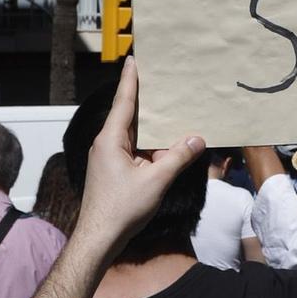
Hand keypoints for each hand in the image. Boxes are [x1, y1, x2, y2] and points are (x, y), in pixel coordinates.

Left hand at [77, 59, 203, 246]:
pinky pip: (136, 150)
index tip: (134, 59)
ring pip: (135, 135)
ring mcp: (109, 158)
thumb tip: (197, 139)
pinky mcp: (114, 171)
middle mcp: (107, 144)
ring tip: (173, 112)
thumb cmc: (121, 209)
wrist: (99, 238)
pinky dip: (151, 146)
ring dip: (153, 128)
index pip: (123, 102)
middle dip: (147, 100)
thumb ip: (177, 157)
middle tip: (162, 79)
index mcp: (111, 140)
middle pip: (130, 115)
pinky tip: (168, 147)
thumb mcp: (155, 180)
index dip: (131, 79)